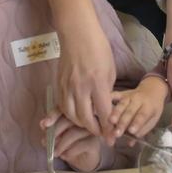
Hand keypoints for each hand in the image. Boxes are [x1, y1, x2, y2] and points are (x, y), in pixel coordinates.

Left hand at [46, 114, 102, 171]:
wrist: (84, 159)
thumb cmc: (70, 145)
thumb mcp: (57, 137)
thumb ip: (50, 130)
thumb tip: (43, 125)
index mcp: (74, 114)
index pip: (63, 109)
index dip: (52, 115)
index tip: (43, 125)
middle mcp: (84, 119)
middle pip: (68, 120)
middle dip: (55, 132)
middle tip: (46, 143)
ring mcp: (91, 130)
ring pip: (74, 133)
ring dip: (61, 144)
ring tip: (55, 153)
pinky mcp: (95, 143)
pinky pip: (81, 145)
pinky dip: (70, 152)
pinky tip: (64, 156)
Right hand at [55, 18, 116, 139]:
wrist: (78, 34)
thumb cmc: (99, 49)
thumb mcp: (110, 70)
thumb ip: (107, 91)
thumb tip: (105, 108)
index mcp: (98, 83)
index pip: (104, 114)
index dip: (108, 129)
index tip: (113, 137)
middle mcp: (81, 88)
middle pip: (86, 119)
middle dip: (95, 130)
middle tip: (102, 134)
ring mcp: (67, 87)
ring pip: (72, 116)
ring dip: (81, 124)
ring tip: (89, 125)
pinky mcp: (59, 84)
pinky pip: (62, 106)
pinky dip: (69, 115)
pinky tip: (76, 115)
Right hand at [108, 77, 168, 139]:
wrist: (152, 90)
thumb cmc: (152, 109)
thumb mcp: (153, 119)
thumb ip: (142, 131)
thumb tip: (131, 142)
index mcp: (148, 107)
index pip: (142, 115)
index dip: (137, 123)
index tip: (131, 131)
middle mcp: (138, 100)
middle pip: (130, 111)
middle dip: (122, 123)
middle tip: (116, 133)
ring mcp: (129, 96)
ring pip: (121, 105)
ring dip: (115, 113)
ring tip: (109, 122)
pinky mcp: (121, 93)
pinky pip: (114, 95)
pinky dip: (107, 99)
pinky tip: (100, 104)